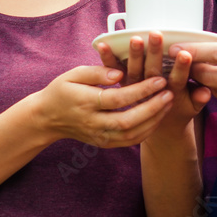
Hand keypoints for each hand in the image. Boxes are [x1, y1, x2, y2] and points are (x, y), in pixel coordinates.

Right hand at [31, 65, 172, 147]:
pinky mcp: (104, 143)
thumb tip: (120, 73)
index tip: (158, 79)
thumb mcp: (73, 74)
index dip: (140, 90)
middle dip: (152, 108)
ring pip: (131, 135)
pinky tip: (158, 117)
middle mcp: (92, 123)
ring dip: (153, 120)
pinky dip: (147, 131)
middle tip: (169, 93)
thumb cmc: (61, 91)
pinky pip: (129, 141)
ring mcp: (99, 136)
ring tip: (168, 103)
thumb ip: (96, 72)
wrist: (48, 118)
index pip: (117, 98)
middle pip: (127, 121)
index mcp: (84, 103)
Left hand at [97, 33, 210, 138]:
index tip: (184, 54)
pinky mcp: (122, 85)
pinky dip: (107, 58)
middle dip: (155, 53)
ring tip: (135, 37)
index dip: (181, 68)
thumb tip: (207, 92)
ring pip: (133, 71)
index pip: (177, 79)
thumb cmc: (176, 109)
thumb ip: (198, 99)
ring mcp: (135, 88)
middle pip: (153, 72)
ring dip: (134, 54)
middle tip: (156, 35)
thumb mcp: (190, 107)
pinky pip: (113, 72)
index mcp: (171, 94)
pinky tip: (102, 44)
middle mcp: (151, 91)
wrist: (153, 124)